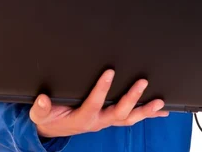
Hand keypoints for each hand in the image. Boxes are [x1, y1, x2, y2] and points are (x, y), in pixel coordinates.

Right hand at [29, 70, 167, 138]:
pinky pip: (132, 118)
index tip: (110, 72)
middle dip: (132, 98)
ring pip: (129, 117)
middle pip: (119, 113)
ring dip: (145, 110)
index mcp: (82, 118)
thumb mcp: (41, 114)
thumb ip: (40, 108)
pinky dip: (148, 114)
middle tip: (142, 82)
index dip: (102, 89)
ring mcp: (107, 121)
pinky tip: (161, 109)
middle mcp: (98, 121)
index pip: (94, 104)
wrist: (55, 129)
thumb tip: (41, 100)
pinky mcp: (113, 119)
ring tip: (159, 101)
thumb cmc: (51, 117)